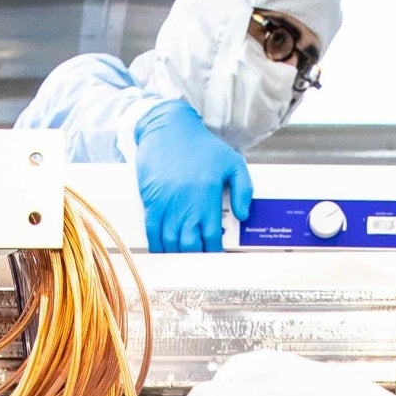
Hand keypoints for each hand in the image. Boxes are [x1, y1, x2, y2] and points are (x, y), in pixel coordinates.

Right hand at [134, 99, 254, 252]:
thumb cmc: (202, 146)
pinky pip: (152, 233)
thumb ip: (244, 188)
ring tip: (184, 263)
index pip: (212, 239)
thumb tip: (243, 216)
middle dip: (196, 260)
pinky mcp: (151, 202)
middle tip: (201, 267)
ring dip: (177, 257)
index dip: (214, 255)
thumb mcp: (232, 161)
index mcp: (207, 198)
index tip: (217, 262)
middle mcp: (186, 205)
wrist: (168, 128)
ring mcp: (166, 205)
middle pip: (190, 246)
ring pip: (170, 243)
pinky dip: (157, 247)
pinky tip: (164, 254)